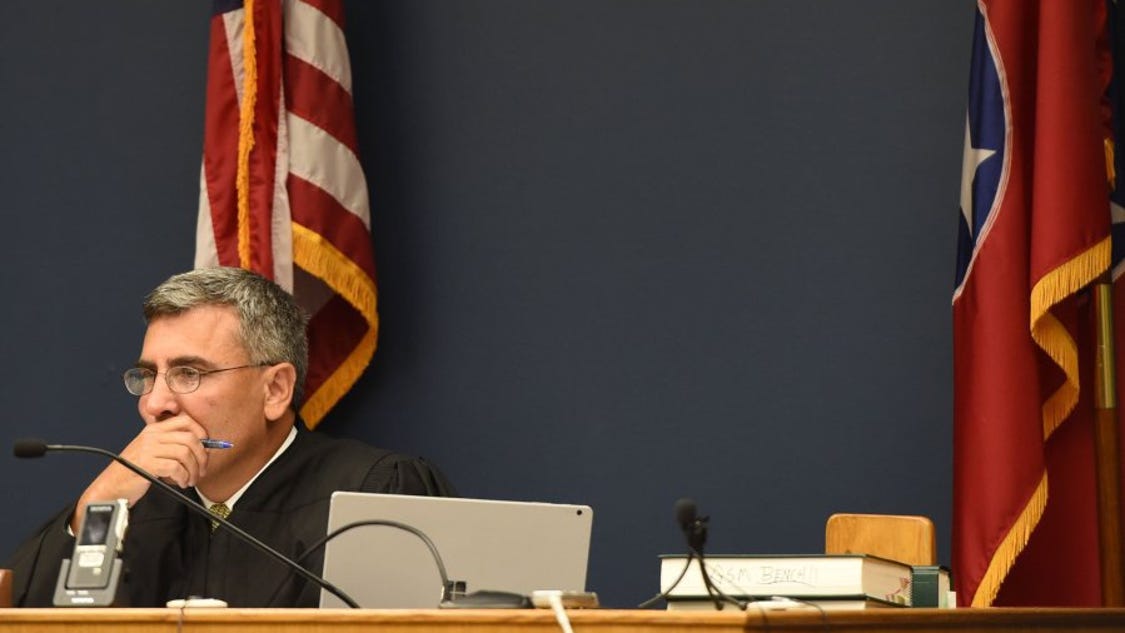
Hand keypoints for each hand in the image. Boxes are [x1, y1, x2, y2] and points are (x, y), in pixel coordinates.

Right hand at [70, 418, 208, 532]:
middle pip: (190, 439)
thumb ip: (170, 445)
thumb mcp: (151, 452)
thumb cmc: (133, 472)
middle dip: (202, 456)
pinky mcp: (147, 464)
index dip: (201, 433)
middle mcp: (151, 436)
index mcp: (154, 430)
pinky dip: (183, 477)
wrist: (110, 488)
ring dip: (193, 470)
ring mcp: (148, 449)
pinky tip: (181, 483)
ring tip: (191, 480)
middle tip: (202, 469)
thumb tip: (203, 446)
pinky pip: (176, 467)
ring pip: (185, 453)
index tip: (206, 448)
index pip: (186, 421)